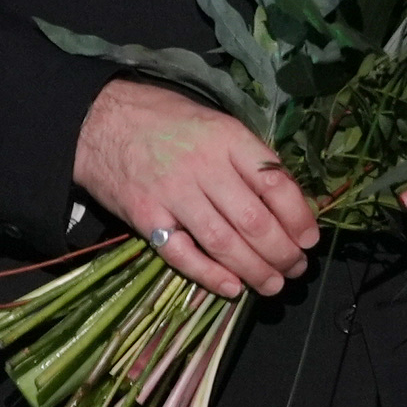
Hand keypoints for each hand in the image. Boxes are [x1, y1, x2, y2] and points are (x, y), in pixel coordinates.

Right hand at [76, 79, 317, 296]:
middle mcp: (204, 167)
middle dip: (282, 252)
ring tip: (273, 284)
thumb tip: (288, 198)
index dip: (300, 217)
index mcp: (228, 139)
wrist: (96, 120)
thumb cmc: (164, 119)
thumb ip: (247, 158)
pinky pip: (181, 253)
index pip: (276, 184)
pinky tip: (231, 287)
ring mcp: (172, 194)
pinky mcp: (144, 216)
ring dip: (254, 270)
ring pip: (224, 242)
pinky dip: (209, 275)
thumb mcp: (215, 123)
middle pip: (254, 220)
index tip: (310, 238)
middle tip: (296, 267)